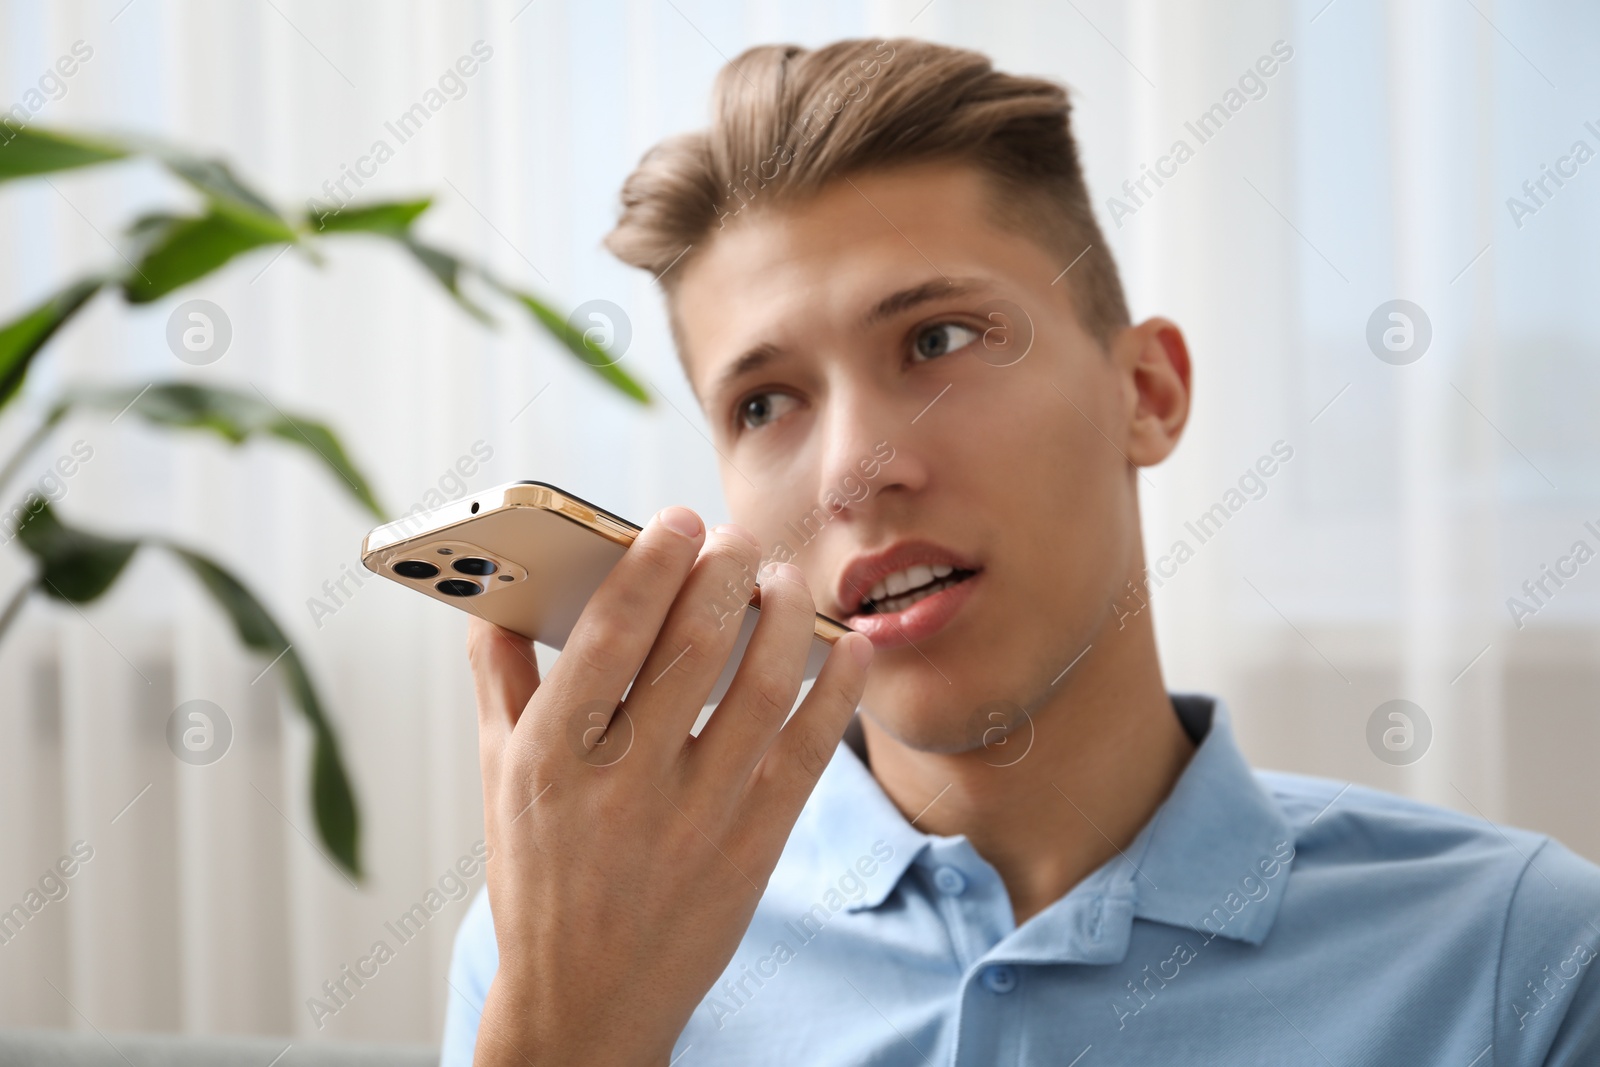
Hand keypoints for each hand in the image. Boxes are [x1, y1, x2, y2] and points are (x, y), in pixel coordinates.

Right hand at [466, 507, 873, 1065]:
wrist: (587, 1002)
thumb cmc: (540, 878)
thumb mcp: (500, 781)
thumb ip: (501, 684)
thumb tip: (493, 598)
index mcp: (553, 756)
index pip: (608, 635)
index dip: (651, 565)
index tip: (678, 518)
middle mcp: (625, 783)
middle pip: (692, 649)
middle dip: (725, 572)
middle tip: (739, 535)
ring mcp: (696, 817)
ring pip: (759, 690)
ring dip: (784, 619)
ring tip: (785, 580)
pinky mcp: (752, 848)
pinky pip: (807, 754)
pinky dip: (835, 694)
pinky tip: (847, 651)